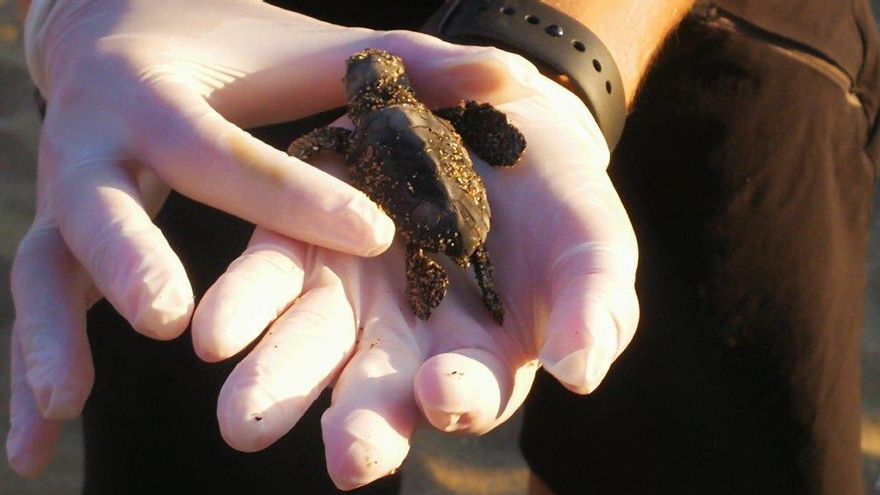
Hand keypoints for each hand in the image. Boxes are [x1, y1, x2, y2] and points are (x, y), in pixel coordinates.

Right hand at [7, 0, 531, 475]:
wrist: (123, 30)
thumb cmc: (235, 54)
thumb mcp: (313, 54)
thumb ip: (406, 67)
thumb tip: (511, 72)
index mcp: (161, 98)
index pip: (230, 155)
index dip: (296, 196)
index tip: (375, 235)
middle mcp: (98, 144)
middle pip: (104, 204)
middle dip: (132, 258)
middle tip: (173, 318)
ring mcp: (67, 197)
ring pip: (48, 267)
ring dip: (51, 338)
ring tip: (67, 403)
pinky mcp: (57, 241)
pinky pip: (40, 308)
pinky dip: (28, 377)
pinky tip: (35, 451)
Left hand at [193, 74, 638, 488]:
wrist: (500, 119)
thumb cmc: (558, 202)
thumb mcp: (593, 250)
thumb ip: (591, 310)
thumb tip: (581, 376)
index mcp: (475, 357)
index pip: (468, 394)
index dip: (460, 398)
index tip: (445, 394)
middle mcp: (403, 340)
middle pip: (376, 394)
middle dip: (359, 426)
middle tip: (346, 456)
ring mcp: (349, 290)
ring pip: (308, 345)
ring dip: (276, 382)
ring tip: (244, 418)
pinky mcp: (305, 235)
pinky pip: (269, 274)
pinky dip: (243, 304)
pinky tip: (215, 330)